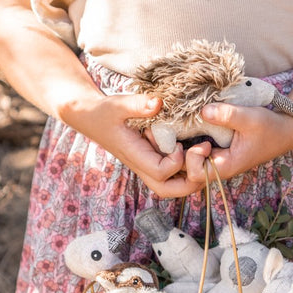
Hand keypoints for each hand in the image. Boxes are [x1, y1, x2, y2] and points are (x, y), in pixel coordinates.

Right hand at [65, 91, 210, 197]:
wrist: (90, 118)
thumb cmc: (103, 112)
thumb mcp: (117, 104)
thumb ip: (137, 105)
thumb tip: (159, 103)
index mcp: (134, 155)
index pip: (160, 172)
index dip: (175, 162)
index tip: (179, 143)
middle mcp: (142, 166)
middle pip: (168, 190)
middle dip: (190, 181)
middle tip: (202, 156)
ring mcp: (147, 166)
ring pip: (171, 185)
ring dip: (190, 175)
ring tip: (198, 151)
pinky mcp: (151, 161)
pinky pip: (171, 174)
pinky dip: (185, 167)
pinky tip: (189, 146)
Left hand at [184, 103, 292, 181]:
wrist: (283, 131)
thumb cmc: (269, 127)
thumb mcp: (250, 117)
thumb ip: (227, 115)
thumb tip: (203, 111)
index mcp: (226, 166)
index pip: (195, 174)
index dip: (192, 158)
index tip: (203, 142)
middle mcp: (218, 168)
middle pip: (186, 173)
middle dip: (178, 158)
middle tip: (180, 138)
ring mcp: (216, 162)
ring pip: (188, 166)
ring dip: (181, 152)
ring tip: (180, 134)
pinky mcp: (216, 154)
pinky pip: (195, 157)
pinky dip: (187, 147)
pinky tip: (186, 132)